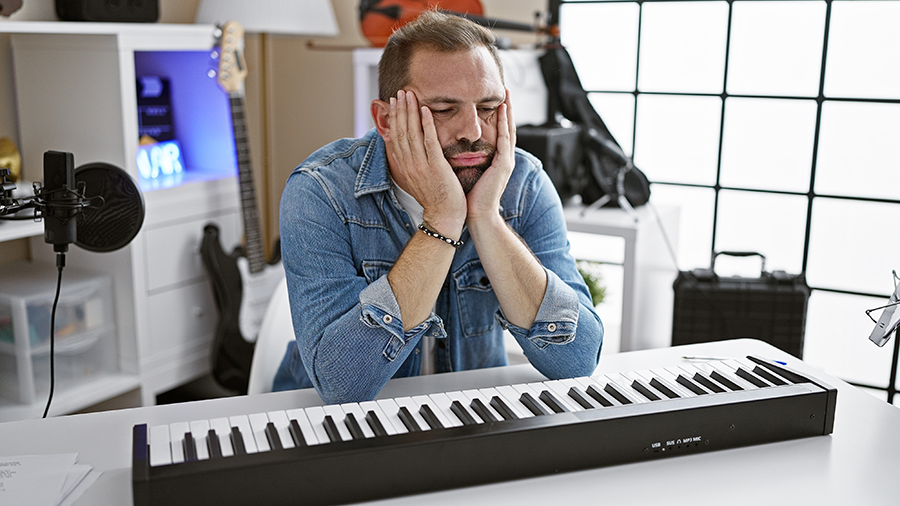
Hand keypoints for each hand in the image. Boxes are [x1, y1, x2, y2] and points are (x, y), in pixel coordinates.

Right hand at [389, 90, 465, 235]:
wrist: (445, 216)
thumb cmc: (436, 198)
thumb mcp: (420, 178)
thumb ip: (414, 163)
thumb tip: (409, 151)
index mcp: (406, 166)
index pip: (396, 137)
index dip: (395, 118)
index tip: (394, 103)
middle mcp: (410, 164)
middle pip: (401, 132)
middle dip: (400, 110)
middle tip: (400, 92)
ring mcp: (422, 166)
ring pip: (412, 133)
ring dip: (410, 112)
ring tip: (410, 94)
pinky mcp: (436, 167)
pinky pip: (429, 142)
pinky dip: (426, 125)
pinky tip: (426, 110)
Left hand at [465, 89, 515, 223]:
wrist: (477, 214)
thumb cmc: (470, 196)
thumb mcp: (470, 172)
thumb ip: (468, 159)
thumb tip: (457, 148)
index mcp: (496, 160)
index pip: (499, 133)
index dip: (499, 117)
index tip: (496, 100)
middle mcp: (504, 158)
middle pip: (507, 128)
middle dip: (508, 109)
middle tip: (506, 90)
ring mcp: (506, 161)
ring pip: (509, 130)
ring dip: (509, 112)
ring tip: (507, 95)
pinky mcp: (504, 165)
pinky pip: (504, 140)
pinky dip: (503, 124)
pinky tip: (501, 111)